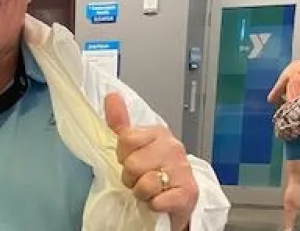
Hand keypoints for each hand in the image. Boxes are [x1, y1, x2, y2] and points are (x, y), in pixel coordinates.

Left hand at [105, 93, 197, 230]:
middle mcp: (173, 148)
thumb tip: (111, 96)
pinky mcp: (188, 193)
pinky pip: (157, 202)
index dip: (123, 155)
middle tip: (141, 178)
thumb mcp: (135, 144)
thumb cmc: (155, 169)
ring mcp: (182, 170)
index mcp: (158, 133)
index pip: (126, 140)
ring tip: (150, 190)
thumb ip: (120, 122)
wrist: (180, 197)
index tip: (131, 159)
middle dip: (131, 177)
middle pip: (133, 164)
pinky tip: (160, 199)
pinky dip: (154, 205)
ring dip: (142, 193)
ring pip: (145, 184)